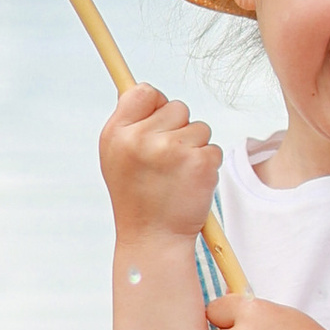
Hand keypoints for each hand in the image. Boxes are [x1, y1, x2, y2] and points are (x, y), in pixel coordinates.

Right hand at [100, 82, 219, 239]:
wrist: (154, 239)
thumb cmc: (137, 197)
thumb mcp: (117, 156)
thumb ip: (130, 123)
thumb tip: (149, 92)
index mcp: (117, 133)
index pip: (144, 91)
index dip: (156, 105)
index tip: (157, 125)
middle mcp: (142, 138)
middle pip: (177, 107)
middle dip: (178, 130)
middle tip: (166, 161)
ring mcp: (172, 149)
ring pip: (199, 127)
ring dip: (195, 148)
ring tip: (177, 174)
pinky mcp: (200, 162)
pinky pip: (213, 148)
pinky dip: (207, 164)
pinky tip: (190, 183)